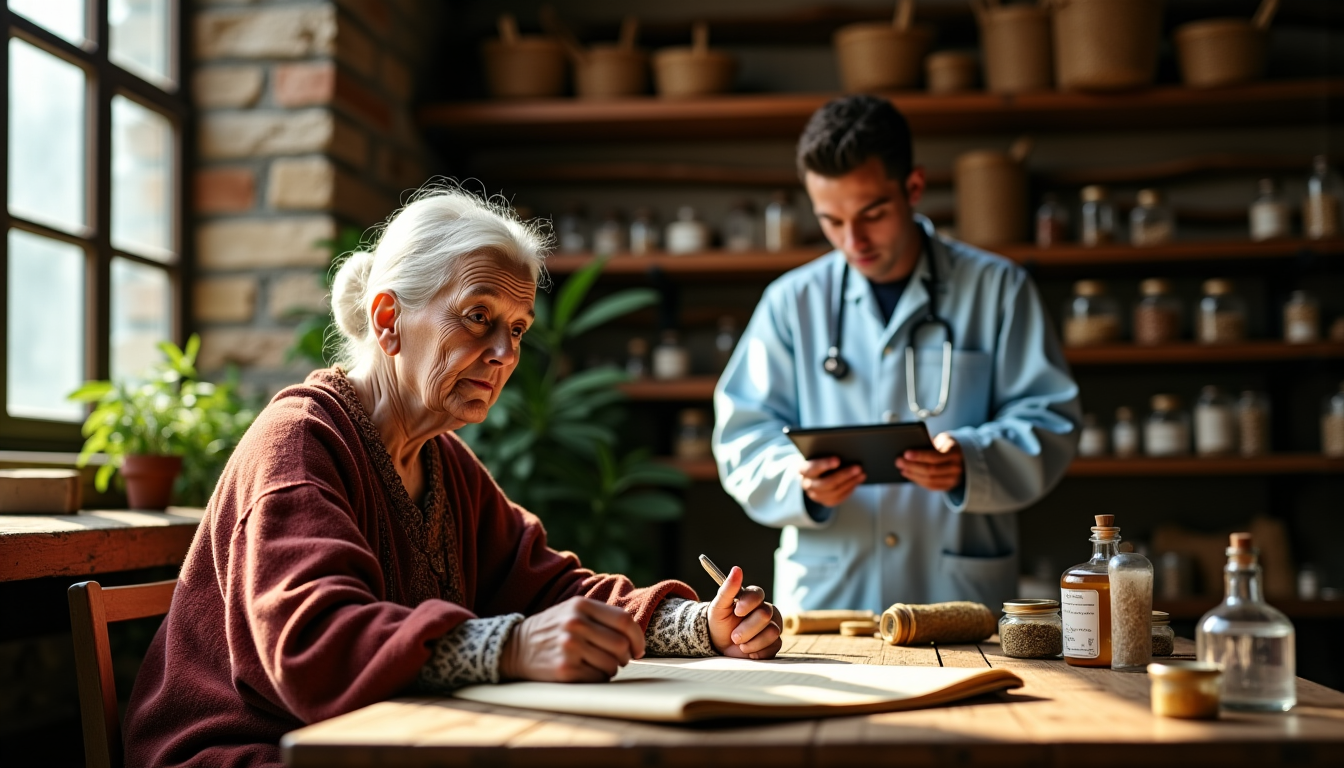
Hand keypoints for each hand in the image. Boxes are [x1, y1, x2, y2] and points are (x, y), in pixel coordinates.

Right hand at [499, 596, 644, 682]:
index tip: (638, 649)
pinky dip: (598, 677)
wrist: (515, 646)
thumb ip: (602, 616)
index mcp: (580, 605)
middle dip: (625, 656)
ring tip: (599, 664)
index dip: (638, 638)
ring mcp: (569, 647)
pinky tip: (587, 671)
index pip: (624, 621)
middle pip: (621, 645)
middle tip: (619, 659)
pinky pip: (598, 677)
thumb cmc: (553, 629)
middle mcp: (575, 624)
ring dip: (612, 668)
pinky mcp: (564, 669)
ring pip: (612, 664)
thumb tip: (636, 636)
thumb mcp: (573, 611)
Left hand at [708, 566, 782, 659]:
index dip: (748, 603)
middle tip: (733, 636)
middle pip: (765, 615)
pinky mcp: (775, 642)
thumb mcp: (719, 606)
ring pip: (772, 632)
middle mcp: (765, 610)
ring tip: (740, 644)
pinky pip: (774, 646)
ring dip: (752, 642)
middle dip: (746, 628)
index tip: (736, 611)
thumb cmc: (719, 622)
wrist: (719, 644)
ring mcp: (772, 626)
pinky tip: (748, 650)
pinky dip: (757, 651)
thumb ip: (728, 588)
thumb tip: (736, 569)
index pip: (758, 594)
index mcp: (752, 598)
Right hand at [799, 456, 863, 506]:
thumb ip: (827, 455)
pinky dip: (849, 489)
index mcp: (804, 470)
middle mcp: (807, 484)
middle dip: (844, 475)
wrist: (814, 477)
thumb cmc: (819, 462)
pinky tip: (857, 481)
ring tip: (862, 474)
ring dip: (850, 482)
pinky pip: (839, 498)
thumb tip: (846, 452)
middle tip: (857, 467)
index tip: (837, 460)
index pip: (813, 468)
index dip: (825, 464)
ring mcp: (816, 495)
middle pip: (826, 482)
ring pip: (835, 491)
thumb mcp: (818, 456)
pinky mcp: (825, 502)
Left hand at [895, 431, 963, 491]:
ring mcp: (954, 479)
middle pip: (930, 470)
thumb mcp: (942, 440)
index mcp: (955, 453)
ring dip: (913, 475)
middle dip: (912, 466)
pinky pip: (931, 486)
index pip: (934, 456)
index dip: (919, 456)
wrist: (962, 456)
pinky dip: (918, 481)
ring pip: (930, 480)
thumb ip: (929, 443)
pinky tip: (909, 474)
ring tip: (902, 468)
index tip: (905, 454)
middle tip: (898, 461)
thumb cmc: (946, 445)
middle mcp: (956, 467)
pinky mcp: (949, 486)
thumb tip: (909, 446)